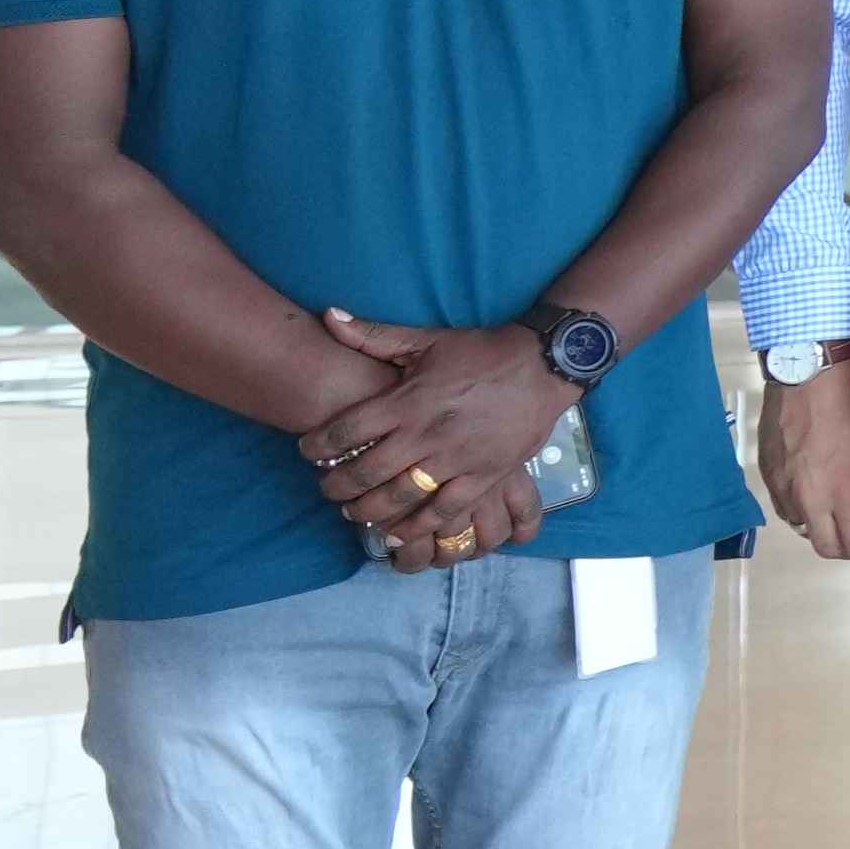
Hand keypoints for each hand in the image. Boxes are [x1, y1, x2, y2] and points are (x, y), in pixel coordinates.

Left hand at [304, 316, 566, 561]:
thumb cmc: (481, 352)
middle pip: (366, 471)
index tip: (307, 452)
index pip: (347, 430)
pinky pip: (445, 510)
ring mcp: (456, 458)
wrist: (543, 365)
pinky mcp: (484, 476)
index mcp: (408, 400)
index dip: (317, 445)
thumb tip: (328, 316)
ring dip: (369, 510)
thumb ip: (374, 335)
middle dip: (336, 485)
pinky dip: (417, 526)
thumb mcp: (426, 339)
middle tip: (326, 487)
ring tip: (355, 512)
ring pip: (400, 497)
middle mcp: (427, 433)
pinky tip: (399, 533)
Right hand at [760, 351, 849, 561]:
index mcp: (843, 489)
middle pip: (826, 548)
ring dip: (820, 525)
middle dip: (846, 545)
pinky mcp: (768, 473)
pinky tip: (813, 487)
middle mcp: (810, 496)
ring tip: (837, 506)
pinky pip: (783, 506)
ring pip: (801, 528)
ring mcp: (784, 487)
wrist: (805, 371)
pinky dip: (799, 506)